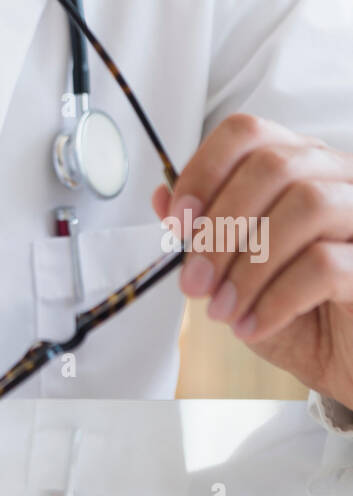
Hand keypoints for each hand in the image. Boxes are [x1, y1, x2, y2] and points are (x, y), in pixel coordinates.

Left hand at [151, 114, 352, 408]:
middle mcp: (338, 176)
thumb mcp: (237, 273)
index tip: (178, 222)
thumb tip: (161, 197)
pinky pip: (326, 263)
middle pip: (273, 165)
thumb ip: (204, 233)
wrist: (346, 363)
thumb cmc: (298, 313)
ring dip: (249, 264)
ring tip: (222, 310)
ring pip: (307, 204)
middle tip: (193, 282)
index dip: (204, 171)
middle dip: (221, 226)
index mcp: (299, 164)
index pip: (247, 133)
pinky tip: (253, 325)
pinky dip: (277, 298)